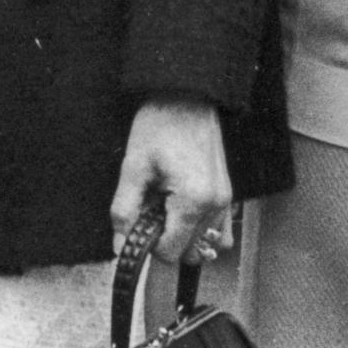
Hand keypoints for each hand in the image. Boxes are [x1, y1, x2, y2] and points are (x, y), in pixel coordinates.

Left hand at [110, 95, 229, 266]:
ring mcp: (225, 200)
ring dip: (184, 236)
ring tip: (167, 206)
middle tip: (152, 210)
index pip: (170, 253)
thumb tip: (121, 247)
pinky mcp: (227, 193)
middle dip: (167, 240)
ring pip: (205, 245)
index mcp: (193, 201)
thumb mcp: (133, 167)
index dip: (149, 244)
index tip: (141, 221)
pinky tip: (183, 208)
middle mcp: (215, 205)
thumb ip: (124, 212)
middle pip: (189, 253)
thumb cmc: (160, 124)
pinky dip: (202, 229)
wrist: (186, 94)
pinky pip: (219, 231)